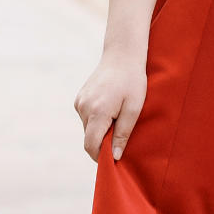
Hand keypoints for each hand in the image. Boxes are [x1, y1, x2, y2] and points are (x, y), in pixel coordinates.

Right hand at [74, 47, 149, 164]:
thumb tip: (115, 157)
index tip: (114, 158)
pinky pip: (86, 117)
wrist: (122, 55)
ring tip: (117, 116)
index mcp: (97, 112)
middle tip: (121, 132)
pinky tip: (110, 107)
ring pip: (87, 128)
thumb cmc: (132, 82)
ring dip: (100, 129)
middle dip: (103, 142)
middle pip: (89, 138)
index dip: (101, 157)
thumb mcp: (134, 109)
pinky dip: (96, 119)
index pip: (91, 146)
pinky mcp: (79, 98)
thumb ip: (123, 134)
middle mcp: (83, 107)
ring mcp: (79, 102)